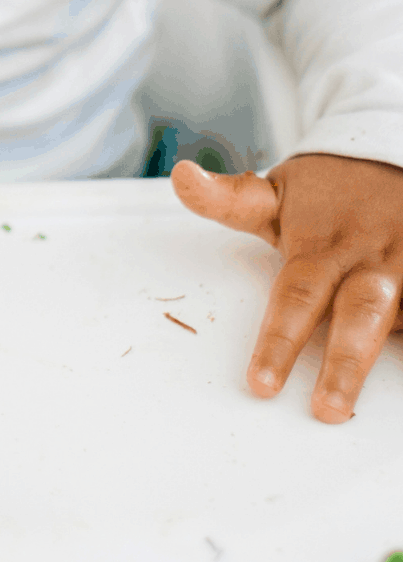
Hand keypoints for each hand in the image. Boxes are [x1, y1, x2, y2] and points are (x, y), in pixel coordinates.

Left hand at [172, 153, 402, 421]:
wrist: (394, 151)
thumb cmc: (329, 190)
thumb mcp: (278, 193)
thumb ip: (232, 200)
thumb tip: (181, 176)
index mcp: (320, 248)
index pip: (295, 297)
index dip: (279, 342)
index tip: (262, 386)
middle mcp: (367, 260)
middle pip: (357, 316)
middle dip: (343, 364)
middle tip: (326, 410)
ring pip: (402, 313)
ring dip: (383, 356)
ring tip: (368, 399)